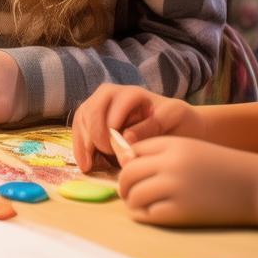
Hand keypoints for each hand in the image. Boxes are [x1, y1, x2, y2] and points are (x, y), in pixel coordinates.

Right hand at [71, 84, 200, 172]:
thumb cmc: (178, 122)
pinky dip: (79, 145)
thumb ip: (150, 126)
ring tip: (89, 164)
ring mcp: (102, 106)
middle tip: (106, 155)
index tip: (116, 146)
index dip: (113, 123)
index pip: (116, 101)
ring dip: (84, 141)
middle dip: (96, 133)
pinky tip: (85, 164)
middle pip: (94, 108)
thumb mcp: (172, 120)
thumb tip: (125, 137)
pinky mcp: (94, 119)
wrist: (178, 126)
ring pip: (83, 117)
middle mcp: (113, 95)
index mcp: (134, 93)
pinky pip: (79, 127)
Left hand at [118, 136, 257, 226]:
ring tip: (139, 204)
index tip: (132, 173)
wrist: (256, 186)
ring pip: (134, 196)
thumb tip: (125, 165)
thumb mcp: (190, 149)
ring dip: (132, 202)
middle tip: (128, 192)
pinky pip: (148, 215)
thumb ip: (159, 153)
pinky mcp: (181, 213)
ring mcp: (175, 189)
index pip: (132, 151)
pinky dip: (145, 216)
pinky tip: (152, 214)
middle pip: (128, 173)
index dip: (128, 163)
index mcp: (172, 145)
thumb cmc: (220, 166)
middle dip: (124, 185)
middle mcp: (170, 164)